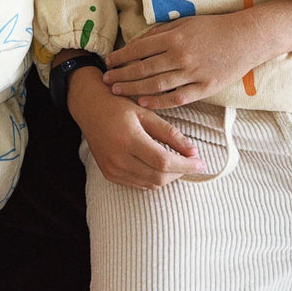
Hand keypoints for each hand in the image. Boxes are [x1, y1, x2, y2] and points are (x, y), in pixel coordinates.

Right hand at [67, 66, 207, 188]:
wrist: (90, 109)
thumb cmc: (119, 106)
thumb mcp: (147, 114)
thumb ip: (170, 133)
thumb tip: (193, 151)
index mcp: (128, 139)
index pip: (164, 161)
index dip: (186, 165)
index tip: (202, 163)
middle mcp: (118, 158)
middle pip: (159, 177)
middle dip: (180, 172)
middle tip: (192, 162)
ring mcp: (112, 169)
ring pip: (150, 184)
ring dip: (168, 176)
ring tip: (177, 162)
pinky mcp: (109, 174)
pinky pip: (138, 184)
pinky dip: (153, 178)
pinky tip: (159, 165)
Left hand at [103, 14, 253, 109]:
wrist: (246, 39)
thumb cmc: (213, 28)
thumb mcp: (185, 22)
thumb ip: (160, 33)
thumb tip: (137, 42)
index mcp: (175, 37)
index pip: (139, 49)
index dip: (121, 57)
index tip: (108, 62)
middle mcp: (181, 56)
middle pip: (143, 69)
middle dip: (121, 75)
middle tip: (106, 81)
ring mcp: (193, 73)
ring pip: (156, 85)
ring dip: (133, 89)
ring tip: (118, 91)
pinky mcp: (205, 88)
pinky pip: (177, 98)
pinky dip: (158, 102)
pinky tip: (143, 103)